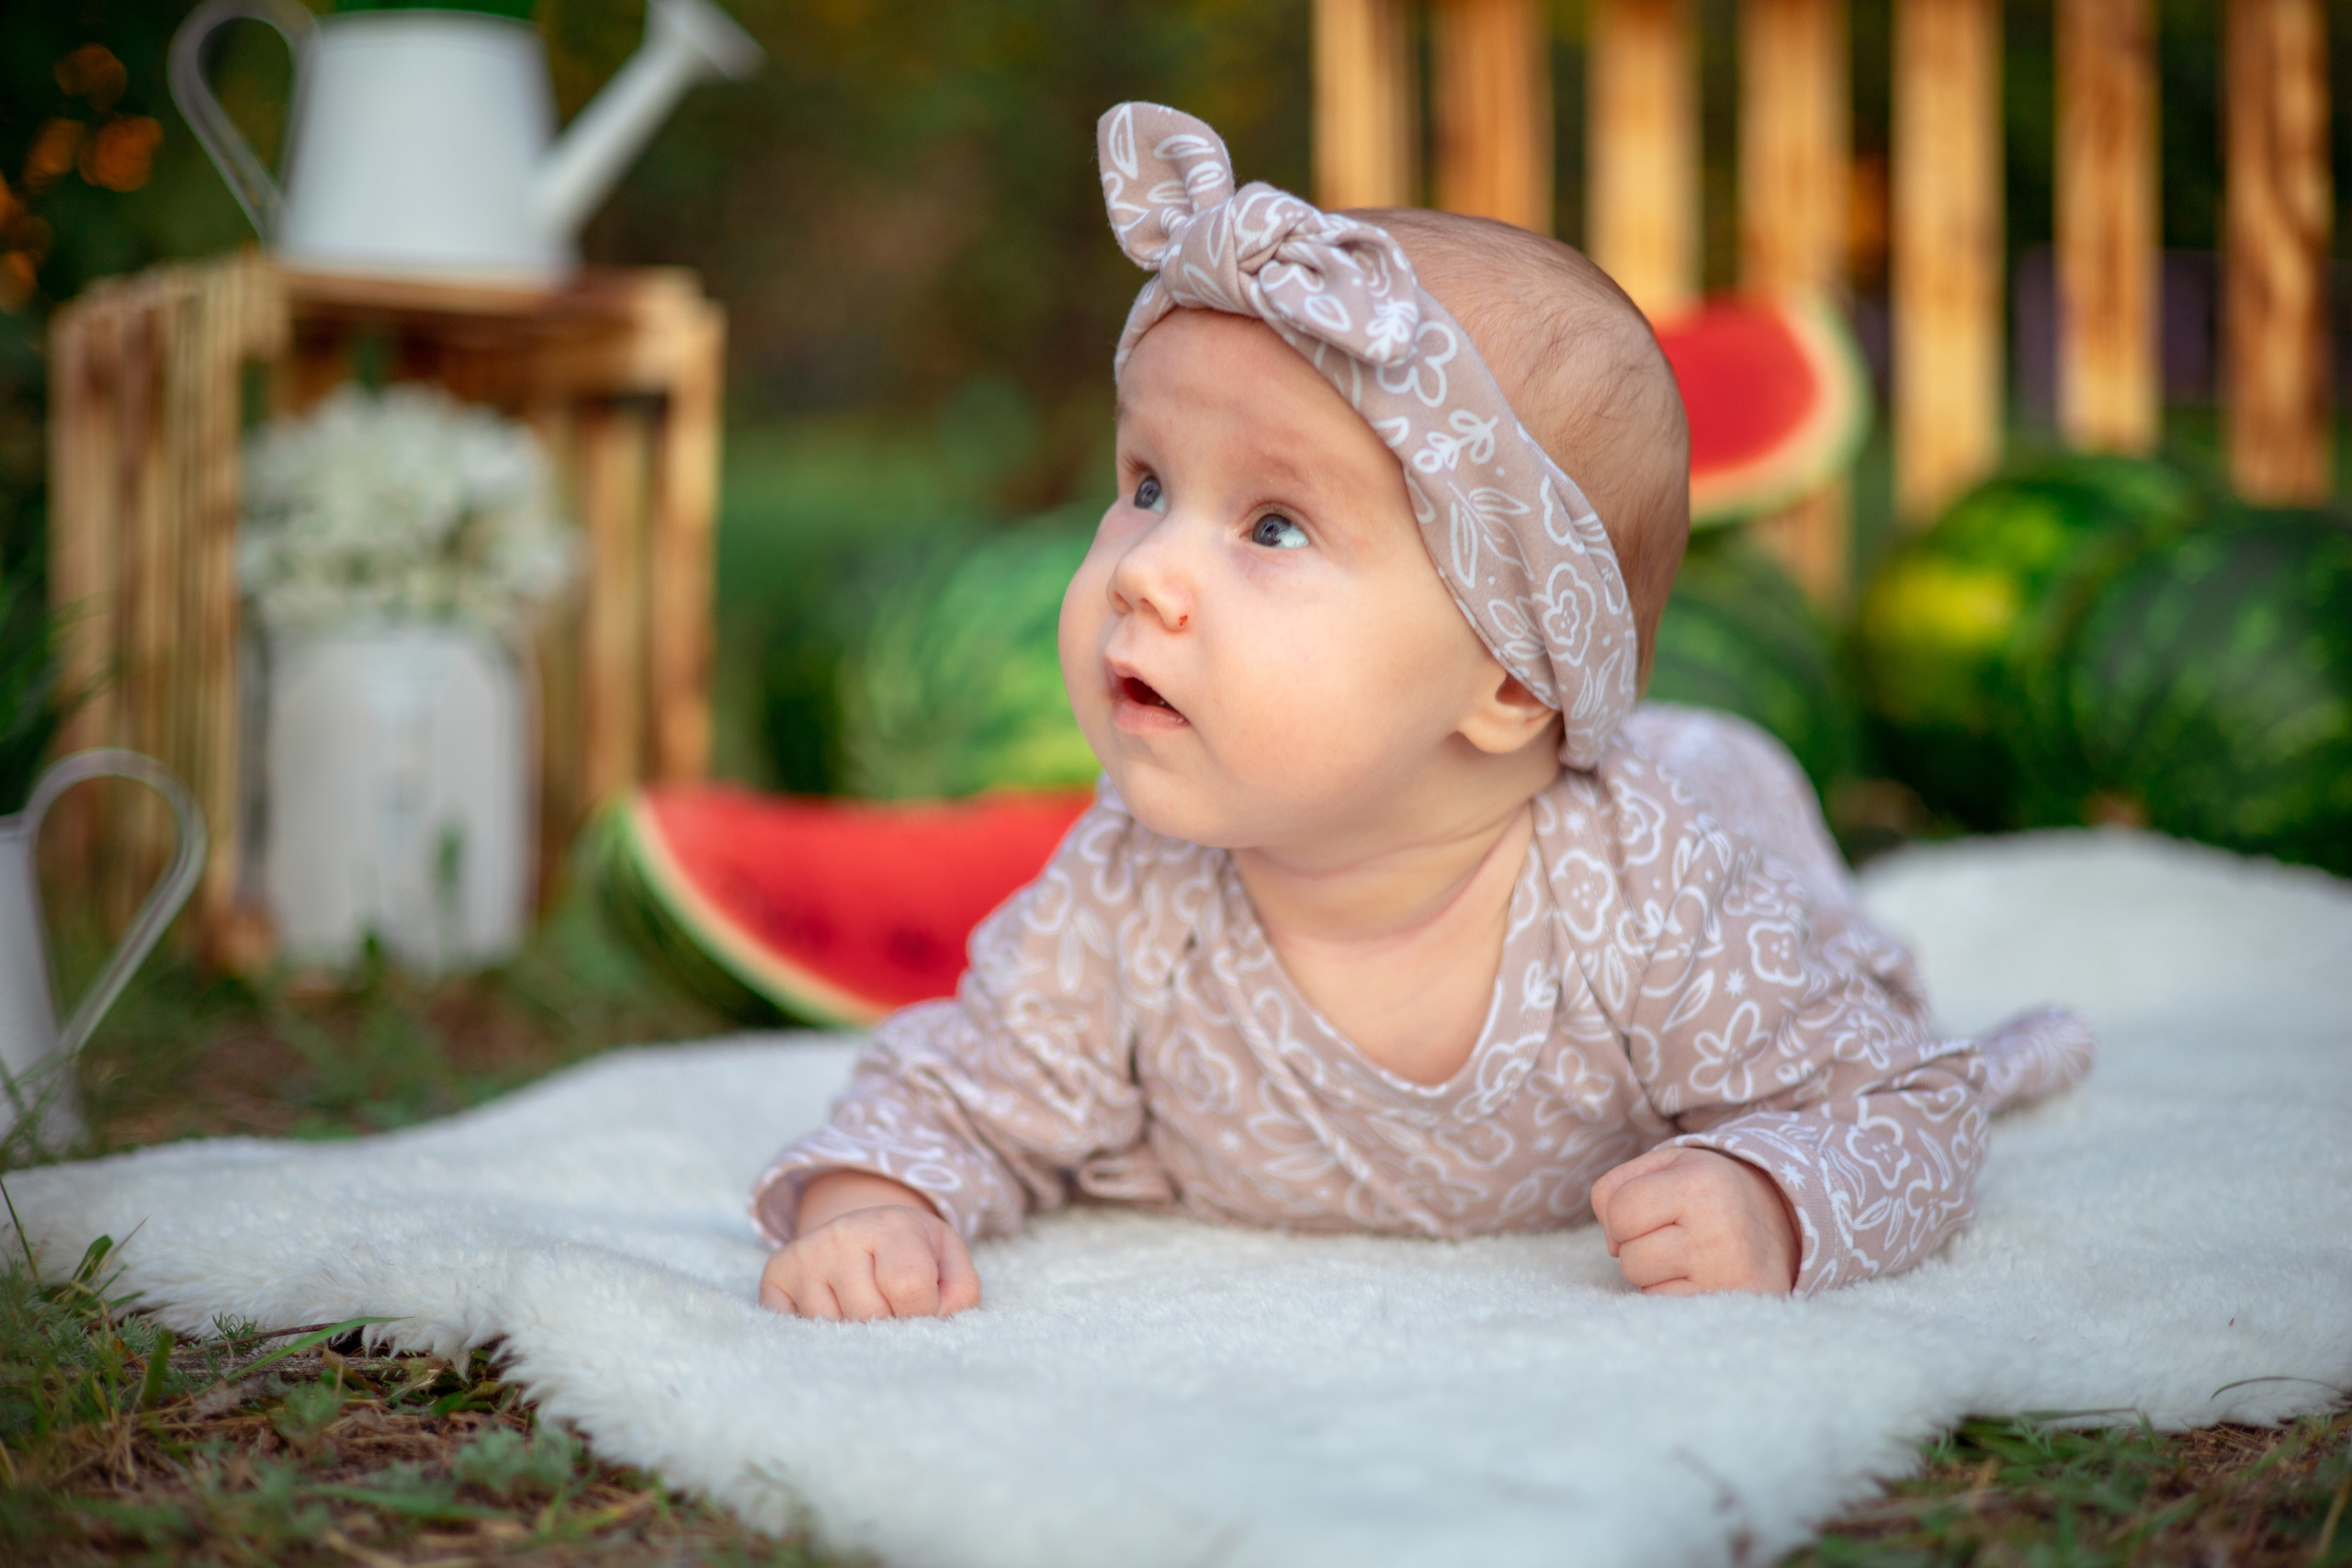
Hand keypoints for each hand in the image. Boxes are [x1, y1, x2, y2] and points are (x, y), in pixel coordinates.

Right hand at [758, 1171, 981, 1320]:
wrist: (863, 1231)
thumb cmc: (913, 1254)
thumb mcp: (949, 1261)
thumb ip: (960, 1294)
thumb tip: (935, 1324)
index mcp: (891, 1225)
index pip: (909, 1287)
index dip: (923, 1311)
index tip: (924, 1307)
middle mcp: (840, 1234)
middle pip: (869, 1315)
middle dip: (888, 1325)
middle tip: (891, 1308)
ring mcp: (804, 1255)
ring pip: (832, 1329)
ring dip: (854, 1334)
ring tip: (864, 1307)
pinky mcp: (774, 1276)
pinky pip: (797, 1331)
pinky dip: (818, 1335)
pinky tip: (833, 1312)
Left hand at [1589, 1145, 1797, 1296]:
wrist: (1784, 1222)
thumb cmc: (1708, 1191)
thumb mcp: (1666, 1166)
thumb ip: (1617, 1188)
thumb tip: (1611, 1246)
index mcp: (1699, 1183)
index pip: (1619, 1210)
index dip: (1619, 1215)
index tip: (1645, 1211)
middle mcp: (1718, 1228)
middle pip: (1628, 1256)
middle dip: (1635, 1246)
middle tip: (1669, 1233)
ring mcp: (1728, 1273)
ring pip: (1643, 1286)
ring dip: (1651, 1272)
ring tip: (1685, 1253)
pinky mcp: (1733, 1304)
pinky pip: (1665, 1306)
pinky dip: (1670, 1292)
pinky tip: (1698, 1275)